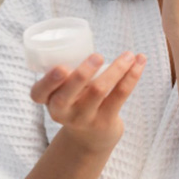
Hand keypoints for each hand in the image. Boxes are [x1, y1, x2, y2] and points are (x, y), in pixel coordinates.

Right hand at [30, 51, 145, 152]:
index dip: (49, 81)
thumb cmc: (76, 101)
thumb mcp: (64, 90)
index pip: (38, 93)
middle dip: (82, 73)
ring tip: (128, 54)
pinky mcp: (105, 121)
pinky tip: (139, 62)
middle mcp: (62, 112)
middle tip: (98, 56)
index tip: (62, 68)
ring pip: (99, 91)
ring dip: (116, 69)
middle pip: (68, 94)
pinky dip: (131, 76)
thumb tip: (86, 40)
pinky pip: (119, 95)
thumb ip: (69, 72)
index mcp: (48, 100)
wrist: (91, 138)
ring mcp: (83, 118)